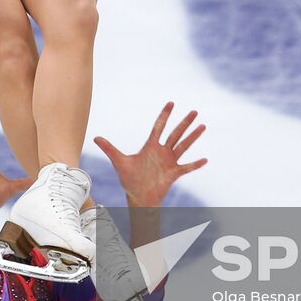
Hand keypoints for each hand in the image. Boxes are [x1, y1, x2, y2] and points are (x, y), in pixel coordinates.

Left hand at [93, 102, 207, 207]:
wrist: (138, 197)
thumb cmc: (129, 179)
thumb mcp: (119, 162)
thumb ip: (109, 149)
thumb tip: (95, 138)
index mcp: (151, 146)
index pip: (159, 127)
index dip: (165, 115)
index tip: (171, 103)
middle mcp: (162, 152)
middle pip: (175, 134)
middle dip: (184, 123)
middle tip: (194, 111)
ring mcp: (169, 162)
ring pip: (184, 146)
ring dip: (193, 137)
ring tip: (203, 126)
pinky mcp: (174, 174)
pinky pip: (187, 168)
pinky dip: (195, 164)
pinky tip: (205, 159)